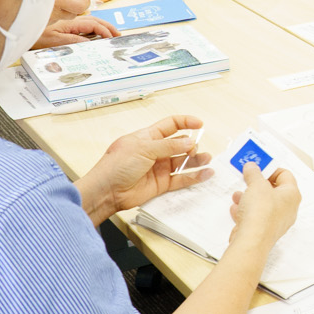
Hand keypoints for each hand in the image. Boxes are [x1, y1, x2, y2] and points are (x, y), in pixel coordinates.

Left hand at [33, 0, 117, 49]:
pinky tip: (94, 36)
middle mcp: (70, 21)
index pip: (93, 25)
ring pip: (88, 22)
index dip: (104, 31)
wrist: (19, 28)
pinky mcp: (62, 26)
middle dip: (107, 27)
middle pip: (94, 21)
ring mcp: (66, 23)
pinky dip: (92, 29)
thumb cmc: (33, 33)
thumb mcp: (53, 39)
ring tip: (110, 35)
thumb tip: (90, 43)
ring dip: (101, 27)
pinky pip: (81, 26)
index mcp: (70, 23)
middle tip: (118, 36)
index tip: (111, 39)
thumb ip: (72, 40)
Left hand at [74, 114, 212, 221]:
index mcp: (148, 137)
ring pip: (182, 162)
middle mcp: (155, 151)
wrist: (107, 190)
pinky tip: (205, 173)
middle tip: (193, 150)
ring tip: (207, 159)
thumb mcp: (143, 148)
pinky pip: (181, 179)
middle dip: (191, 144)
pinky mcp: (161, 184)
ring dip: (196, 160)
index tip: (200, 124)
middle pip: (179, 144)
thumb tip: (189, 141)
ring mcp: (159, 167)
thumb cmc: (117, 165)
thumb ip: (168, 146)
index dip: (185, 122)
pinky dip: (194, 176)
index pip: (170, 125)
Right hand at [230, 160, 300, 249]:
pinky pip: (256, 217)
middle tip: (247, 179)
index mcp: (292, 195)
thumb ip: (254, 173)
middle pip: (274, 190)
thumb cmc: (260, 212)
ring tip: (237, 195)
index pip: (285, 175)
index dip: (271, 169)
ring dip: (249, 198)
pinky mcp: (265, 231)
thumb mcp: (256, 185)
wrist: (252, 240)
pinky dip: (246, 211)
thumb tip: (252, 167)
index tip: (258, 167)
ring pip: (263, 204)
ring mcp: (277, 221)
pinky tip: (235, 209)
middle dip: (258, 184)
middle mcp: (288, 209)